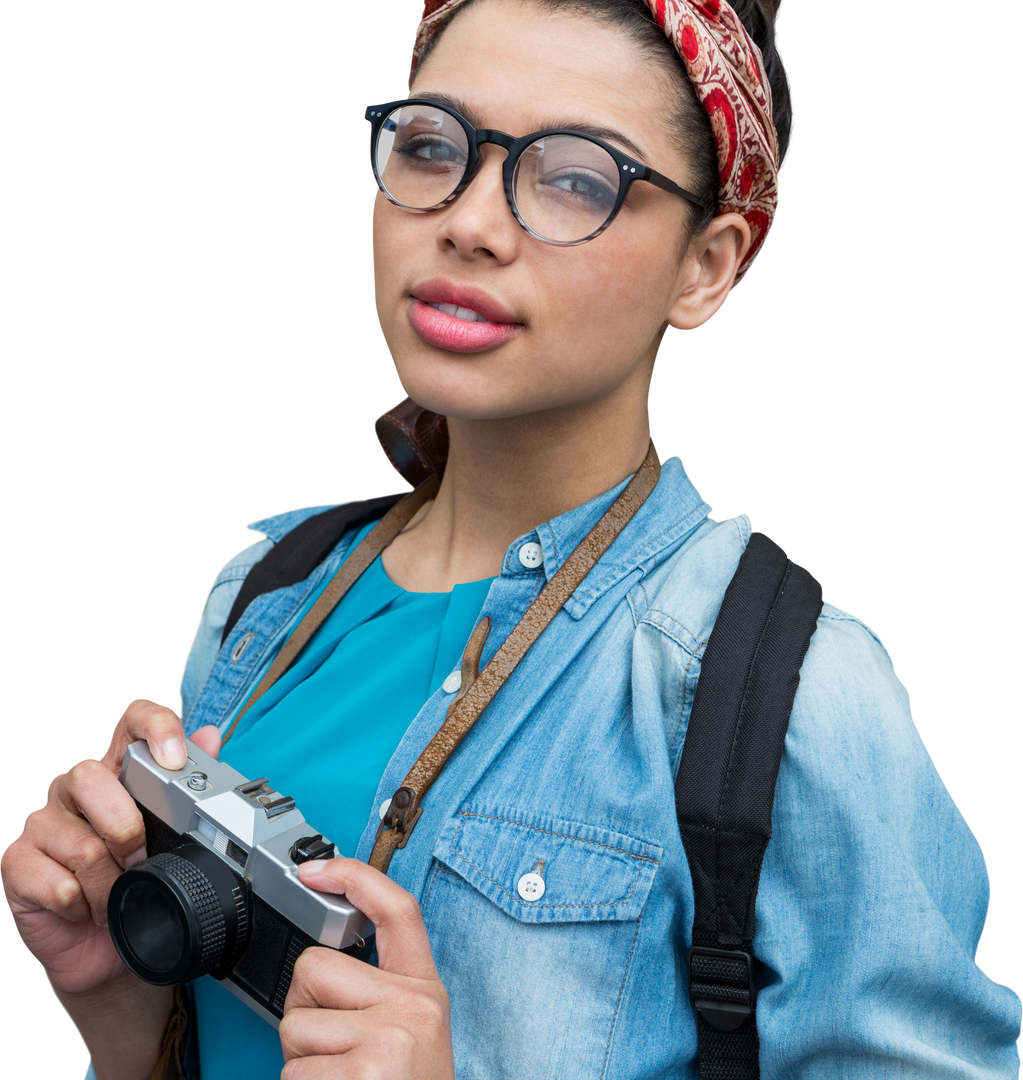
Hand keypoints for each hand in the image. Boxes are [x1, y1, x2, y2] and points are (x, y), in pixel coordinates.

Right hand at [1, 697, 222, 1002]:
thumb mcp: (172, 837)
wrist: (104, 950)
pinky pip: (56, 881)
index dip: (154, 726)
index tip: (173, 759)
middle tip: (140, 860)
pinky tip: (84, 908)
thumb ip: (190, 784)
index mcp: (118, 770)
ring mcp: (42, 823)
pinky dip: (81, 905)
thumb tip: (210, 736)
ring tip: (114, 893)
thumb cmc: (139, 885)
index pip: (133, 720)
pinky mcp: (16, 862)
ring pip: (81, 842)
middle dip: (127, 828)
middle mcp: (75, 787)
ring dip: (108, 882)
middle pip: (91, 776)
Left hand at [281, 855, 455, 1079]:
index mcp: (424, 990)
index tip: (316, 870)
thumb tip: (321, 963)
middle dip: (303, 1012)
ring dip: (300, 1063)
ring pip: (294, 1026)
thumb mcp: (410, 1035)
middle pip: (313, 970)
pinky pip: (292, 1072)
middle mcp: (413, 1007)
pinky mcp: (363, 1075)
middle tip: (333, 1051)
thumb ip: (378, 994)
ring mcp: (389, 1040)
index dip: (355, 877)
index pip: (397, 911)